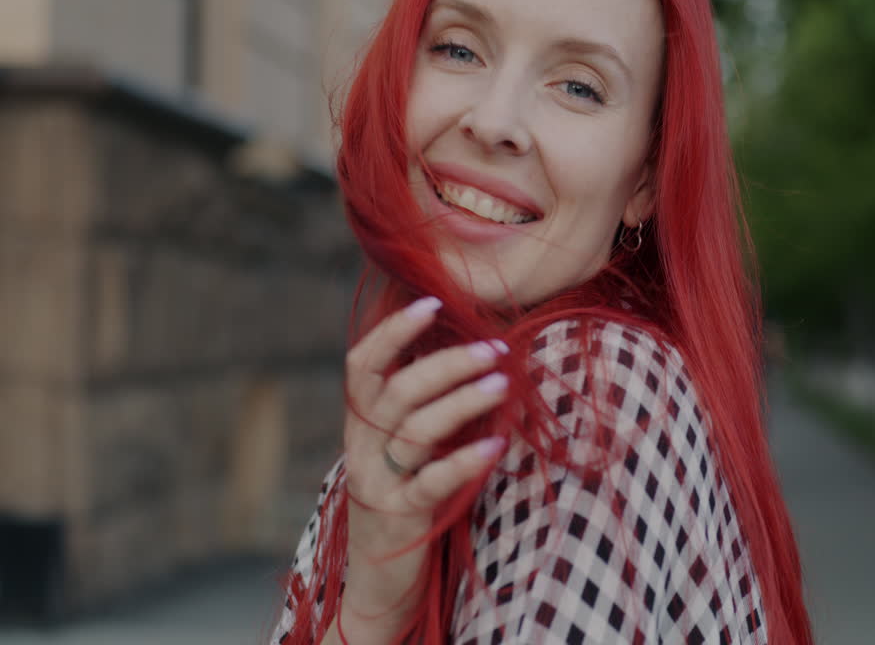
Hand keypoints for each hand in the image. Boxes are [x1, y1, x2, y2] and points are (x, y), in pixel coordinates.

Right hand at [338, 297, 509, 638]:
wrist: (378, 581)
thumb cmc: (405, 498)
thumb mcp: (404, 447)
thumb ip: (420, 404)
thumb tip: (464, 346)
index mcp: (361, 423)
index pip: (362, 364)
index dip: (393, 331)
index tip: (433, 302)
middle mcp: (363, 448)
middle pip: (398, 390)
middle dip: (447, 363)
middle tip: (495, 348)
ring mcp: (378, 483)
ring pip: (415, 430)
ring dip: (462, 402)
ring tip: (502, 384)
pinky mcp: (401, 517)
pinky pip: (432, 483)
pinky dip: (465, 461)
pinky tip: (496, 445)